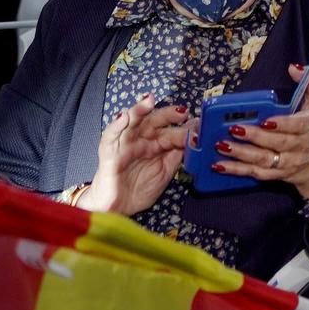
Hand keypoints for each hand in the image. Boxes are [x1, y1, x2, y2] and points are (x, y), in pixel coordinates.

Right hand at [81, 93, 189, 216]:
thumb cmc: (140, 189)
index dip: (183, 129)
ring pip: (131, 121)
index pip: (171, 132)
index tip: (198, 126)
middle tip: (181, 112)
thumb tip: (194, 136)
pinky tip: (123, 117)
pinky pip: (110, 136)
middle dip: (167, 114)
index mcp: (156, 144)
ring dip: (139, 110)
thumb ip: (177, 154)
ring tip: (149, 101)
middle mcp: (141, 139)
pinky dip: (116, 125)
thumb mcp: (165, 172)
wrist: (117, 208)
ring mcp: (125, 143)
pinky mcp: (109, 152)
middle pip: (153, 120)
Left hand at [214, 63, 308, 199]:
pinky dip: (238, 170)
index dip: (282, 125)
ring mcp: (287, 163)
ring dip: (241, 154)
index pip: (297, 126)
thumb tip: (293, 68)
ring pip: (264, 160)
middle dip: (254, 137)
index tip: (266, 120)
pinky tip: (220, 164)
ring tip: (222, 145)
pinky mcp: (276, 174)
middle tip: (233, 129)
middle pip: (276, 144)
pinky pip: (256, 173)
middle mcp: (299, 147)